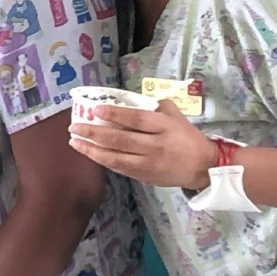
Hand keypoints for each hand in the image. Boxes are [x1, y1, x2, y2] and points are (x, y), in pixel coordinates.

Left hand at [69, 99, 214, 188]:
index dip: (115, 115)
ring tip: (74, 142)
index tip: (96, 109)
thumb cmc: (186, 136)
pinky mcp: (144, 176)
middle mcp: (155, 146)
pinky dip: (103, 161)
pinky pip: (120, 168)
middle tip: (74, 127)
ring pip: (116, 158)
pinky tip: (90, 153)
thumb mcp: (175, 115)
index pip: (136, 120)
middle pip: (121, 140)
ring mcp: (148, 163)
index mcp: (164, 127)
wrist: (201, 166)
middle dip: (94, 133)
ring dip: (92, 150)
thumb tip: (128, 99)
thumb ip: (153, 105)